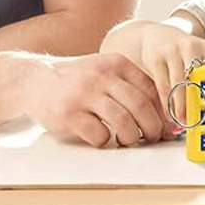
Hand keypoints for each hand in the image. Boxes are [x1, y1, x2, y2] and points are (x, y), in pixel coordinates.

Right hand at [27, 52, 173, 146]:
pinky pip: (100, 135)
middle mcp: (102, 76)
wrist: (34, 79)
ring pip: (124, 122)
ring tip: (130, 140)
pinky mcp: (69, 115)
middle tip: (154, 137)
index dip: (163, 111)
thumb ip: (130, 85)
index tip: (169, 126)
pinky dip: (107, 141)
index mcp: (116, 63)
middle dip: (153, 127)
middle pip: (141, 106)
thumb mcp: (105, 70)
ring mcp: (85, 95)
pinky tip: (103, 138)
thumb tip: (162, 113)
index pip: (151, 89)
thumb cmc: (77, 80)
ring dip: (133, 137)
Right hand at [137, 24, 204, 124]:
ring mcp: (172, 50)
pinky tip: (169, 114)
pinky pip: (162, 86)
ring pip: (178, 85)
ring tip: (182, 122)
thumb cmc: (184, 54)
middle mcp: (191, 46)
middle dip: (195, 103)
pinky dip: (166, 103)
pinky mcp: (155, 57)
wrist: (157, 35)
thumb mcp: (200, 57)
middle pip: (196, 79)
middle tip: (196, 121)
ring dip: (180, 107)